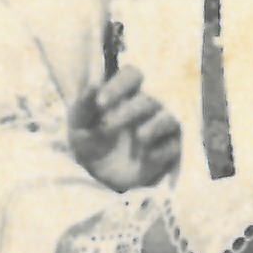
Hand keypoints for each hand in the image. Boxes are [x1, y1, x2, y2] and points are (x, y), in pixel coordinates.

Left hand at [68, 66, 183, 190]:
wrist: (99, 176)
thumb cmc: (90, 142)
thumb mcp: (79, 127)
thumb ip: (83, 106)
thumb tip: (94, 84)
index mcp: (125, 94)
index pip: (131, 76)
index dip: (119, 86)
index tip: (100, 103)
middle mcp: (147, 106)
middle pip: (148, 99)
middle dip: (129, 111)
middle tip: (107, 127)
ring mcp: (161, 128)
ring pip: (168, 119)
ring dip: (154, 126)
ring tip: (139, 137)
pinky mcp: (169, 150)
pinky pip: (173, 146)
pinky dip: (162, 151)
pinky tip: (147, 157)